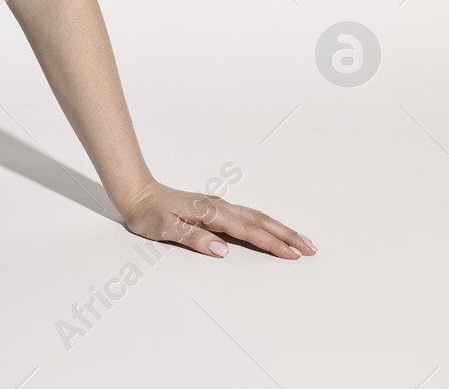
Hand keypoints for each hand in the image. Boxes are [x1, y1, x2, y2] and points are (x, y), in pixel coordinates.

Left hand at [114, 179, 315, 258]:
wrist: (137, 193)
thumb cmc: (149, 213)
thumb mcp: (166, 229)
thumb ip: (195, 238)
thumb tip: (223, 250)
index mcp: (210, 212)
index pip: (248, 230)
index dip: (271, 243)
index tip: (292, 255)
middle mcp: (219, 207)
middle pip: (261, 221)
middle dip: (287, 235)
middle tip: (311, 249)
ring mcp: (219, 207)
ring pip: (257, 217)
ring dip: (280, 229)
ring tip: (302, 241)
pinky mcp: (216, 209)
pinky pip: (248, 216)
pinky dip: (265, 224)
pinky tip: (273, 229)